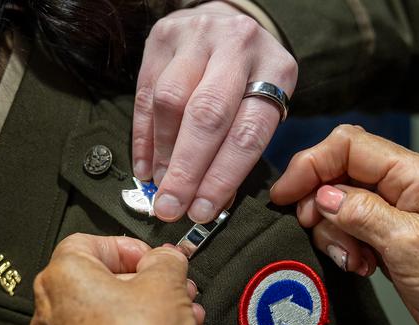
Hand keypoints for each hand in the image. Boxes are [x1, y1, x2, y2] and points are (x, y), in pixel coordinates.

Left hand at [31, 234, 203, 324]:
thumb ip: (167, 261)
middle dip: (144, 285)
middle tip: (173, 291)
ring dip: (141, 314)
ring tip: (177, 321)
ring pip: (103, 316)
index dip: (129, 248)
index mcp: (63, 275)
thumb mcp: (167, 285)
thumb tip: (166, 259)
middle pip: (100, 282)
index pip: (91, 242)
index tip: (154, 260)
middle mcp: (48, 308)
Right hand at [134, 1, 296, 222]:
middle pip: (206, 116)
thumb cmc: (248, 77)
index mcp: (275, 68)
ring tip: (160, 185)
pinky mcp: (163, 36)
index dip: (222, 177)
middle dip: (186, 170)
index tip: (202, 211)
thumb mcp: (263, 104)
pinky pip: (146, 93)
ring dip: (163, 153)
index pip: (248, 133)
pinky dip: (143, 137)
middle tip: (171, 206)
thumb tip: (208, 202)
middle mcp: (238, 46)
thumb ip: (240, 148)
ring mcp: (198, 35)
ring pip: (170, 101)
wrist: (227, 20)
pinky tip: (145, 166)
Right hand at [271, 126, 418, 324]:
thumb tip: (321, 195)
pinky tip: (361, 268)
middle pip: (339, 173)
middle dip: (319, 203)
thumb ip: (362, 213)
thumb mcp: (411, 244)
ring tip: (354, 261)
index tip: (285, 195)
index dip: (310, 165)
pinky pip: (351, 232)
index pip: (349, 146)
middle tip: (316, 232)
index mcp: (417, 174)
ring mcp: (397, 215)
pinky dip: (345, 248)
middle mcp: (405, 187)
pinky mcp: (391, 242)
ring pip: (340, 205)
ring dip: (333, 233)